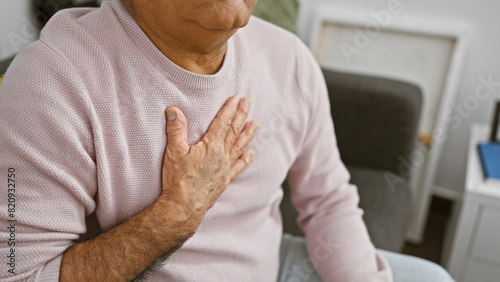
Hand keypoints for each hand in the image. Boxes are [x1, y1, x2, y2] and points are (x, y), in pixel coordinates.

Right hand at [160, 95, 258, 230]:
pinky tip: (250, 153)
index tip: (236, 98)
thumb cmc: (178, 180)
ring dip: (247, 134)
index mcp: (211, 146)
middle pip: (234, 131)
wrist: (183, 207)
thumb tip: (173, 110)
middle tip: (248, 102)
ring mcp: (225, 168)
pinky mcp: (224, 181)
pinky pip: (238, 167)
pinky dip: (245, 159)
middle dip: (241, 115)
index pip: (223, 122)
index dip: (229, 109)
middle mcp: (222, 155)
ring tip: (255, 124)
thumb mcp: (174, 151)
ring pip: (239, 147)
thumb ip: (176, 129)